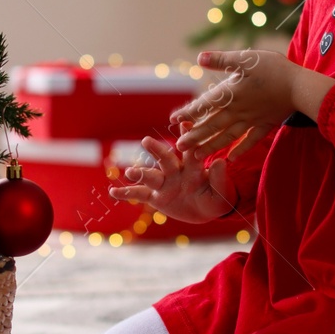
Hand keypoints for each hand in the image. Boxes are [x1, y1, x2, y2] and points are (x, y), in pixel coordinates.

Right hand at [107, 136, 234, 222]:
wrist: (204, 211)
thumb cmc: (215, 199)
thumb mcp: (221, 192)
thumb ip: (218, 178)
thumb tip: (220, 161)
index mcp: (193, 167)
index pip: (190, 149)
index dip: (187, 136)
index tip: (184, 122)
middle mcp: (176, 172)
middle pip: (165, 159)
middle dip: (156, 150)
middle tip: (146, 141)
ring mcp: (164, 184)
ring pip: (150, 176)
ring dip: (139, 173)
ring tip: (130, 172)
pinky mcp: (156, 197)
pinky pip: (139, 194)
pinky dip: (126, 193)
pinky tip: (113, 192)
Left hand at [169, 49, 299, 157]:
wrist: (301, 86)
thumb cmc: (273, 69)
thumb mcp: (245, 58)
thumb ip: (221, 60)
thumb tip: (199, 58)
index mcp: (231, 93)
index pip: (204, 105)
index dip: (188, 112)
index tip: (173, 120)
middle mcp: (238, 110)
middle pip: (212, 125)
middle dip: (195, 136)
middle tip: (178, 146)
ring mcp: (253, 120)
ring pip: (228, 136)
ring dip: (212, 146)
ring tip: (198, 155)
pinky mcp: (267, 124)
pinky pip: (251, 140)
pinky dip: (241, 150)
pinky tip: (232, 158)